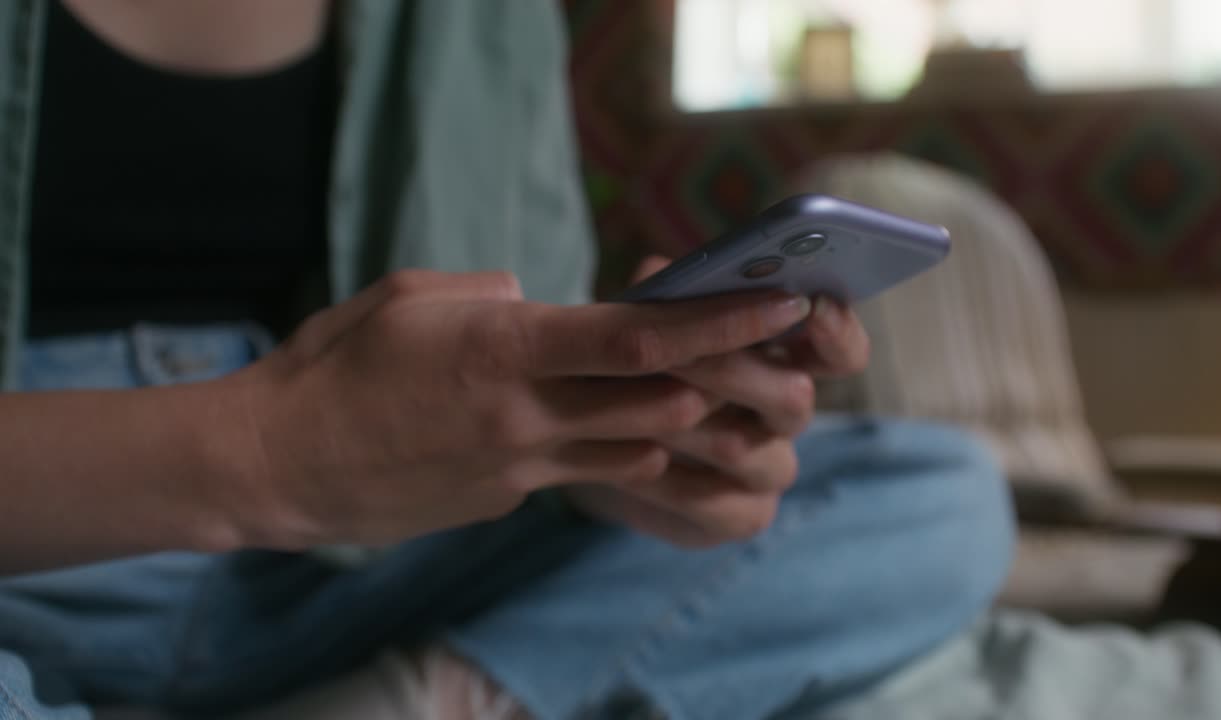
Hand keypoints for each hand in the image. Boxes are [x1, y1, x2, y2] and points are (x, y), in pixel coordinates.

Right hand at [222, 269, 812, 548]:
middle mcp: (524, 416)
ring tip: (709, 397)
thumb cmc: (335, 365)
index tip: (774, 305)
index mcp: (503, 349)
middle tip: (769, 354)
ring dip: (674, 424)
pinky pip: (576, 473)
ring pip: (631, 449)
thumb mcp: (411, 297)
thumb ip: (491, 296)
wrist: (279, 464)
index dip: (715, 322)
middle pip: (655, 401)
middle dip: (720, 377)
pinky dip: (606, 450)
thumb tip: (538, 302)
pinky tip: (603, 430)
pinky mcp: (506, 501)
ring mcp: (518, 469)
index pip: (635, 338)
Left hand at [564, 256, 868, 547]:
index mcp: (785, 358)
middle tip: (677, 355)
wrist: (597, 445)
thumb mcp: (643, 322)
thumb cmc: (632, 368)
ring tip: (630, 406)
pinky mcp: (738, 517)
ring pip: (744, 450)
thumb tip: (659, 273)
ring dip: (684, 425)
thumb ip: (663, 295)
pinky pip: (715, 505)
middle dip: (730, 372)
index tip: (812, 305)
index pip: (841, 351)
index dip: (837, 331)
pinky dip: (667, 480)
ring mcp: (769, 472)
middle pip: (793, 399)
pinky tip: (628, 461)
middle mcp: (788, 417)